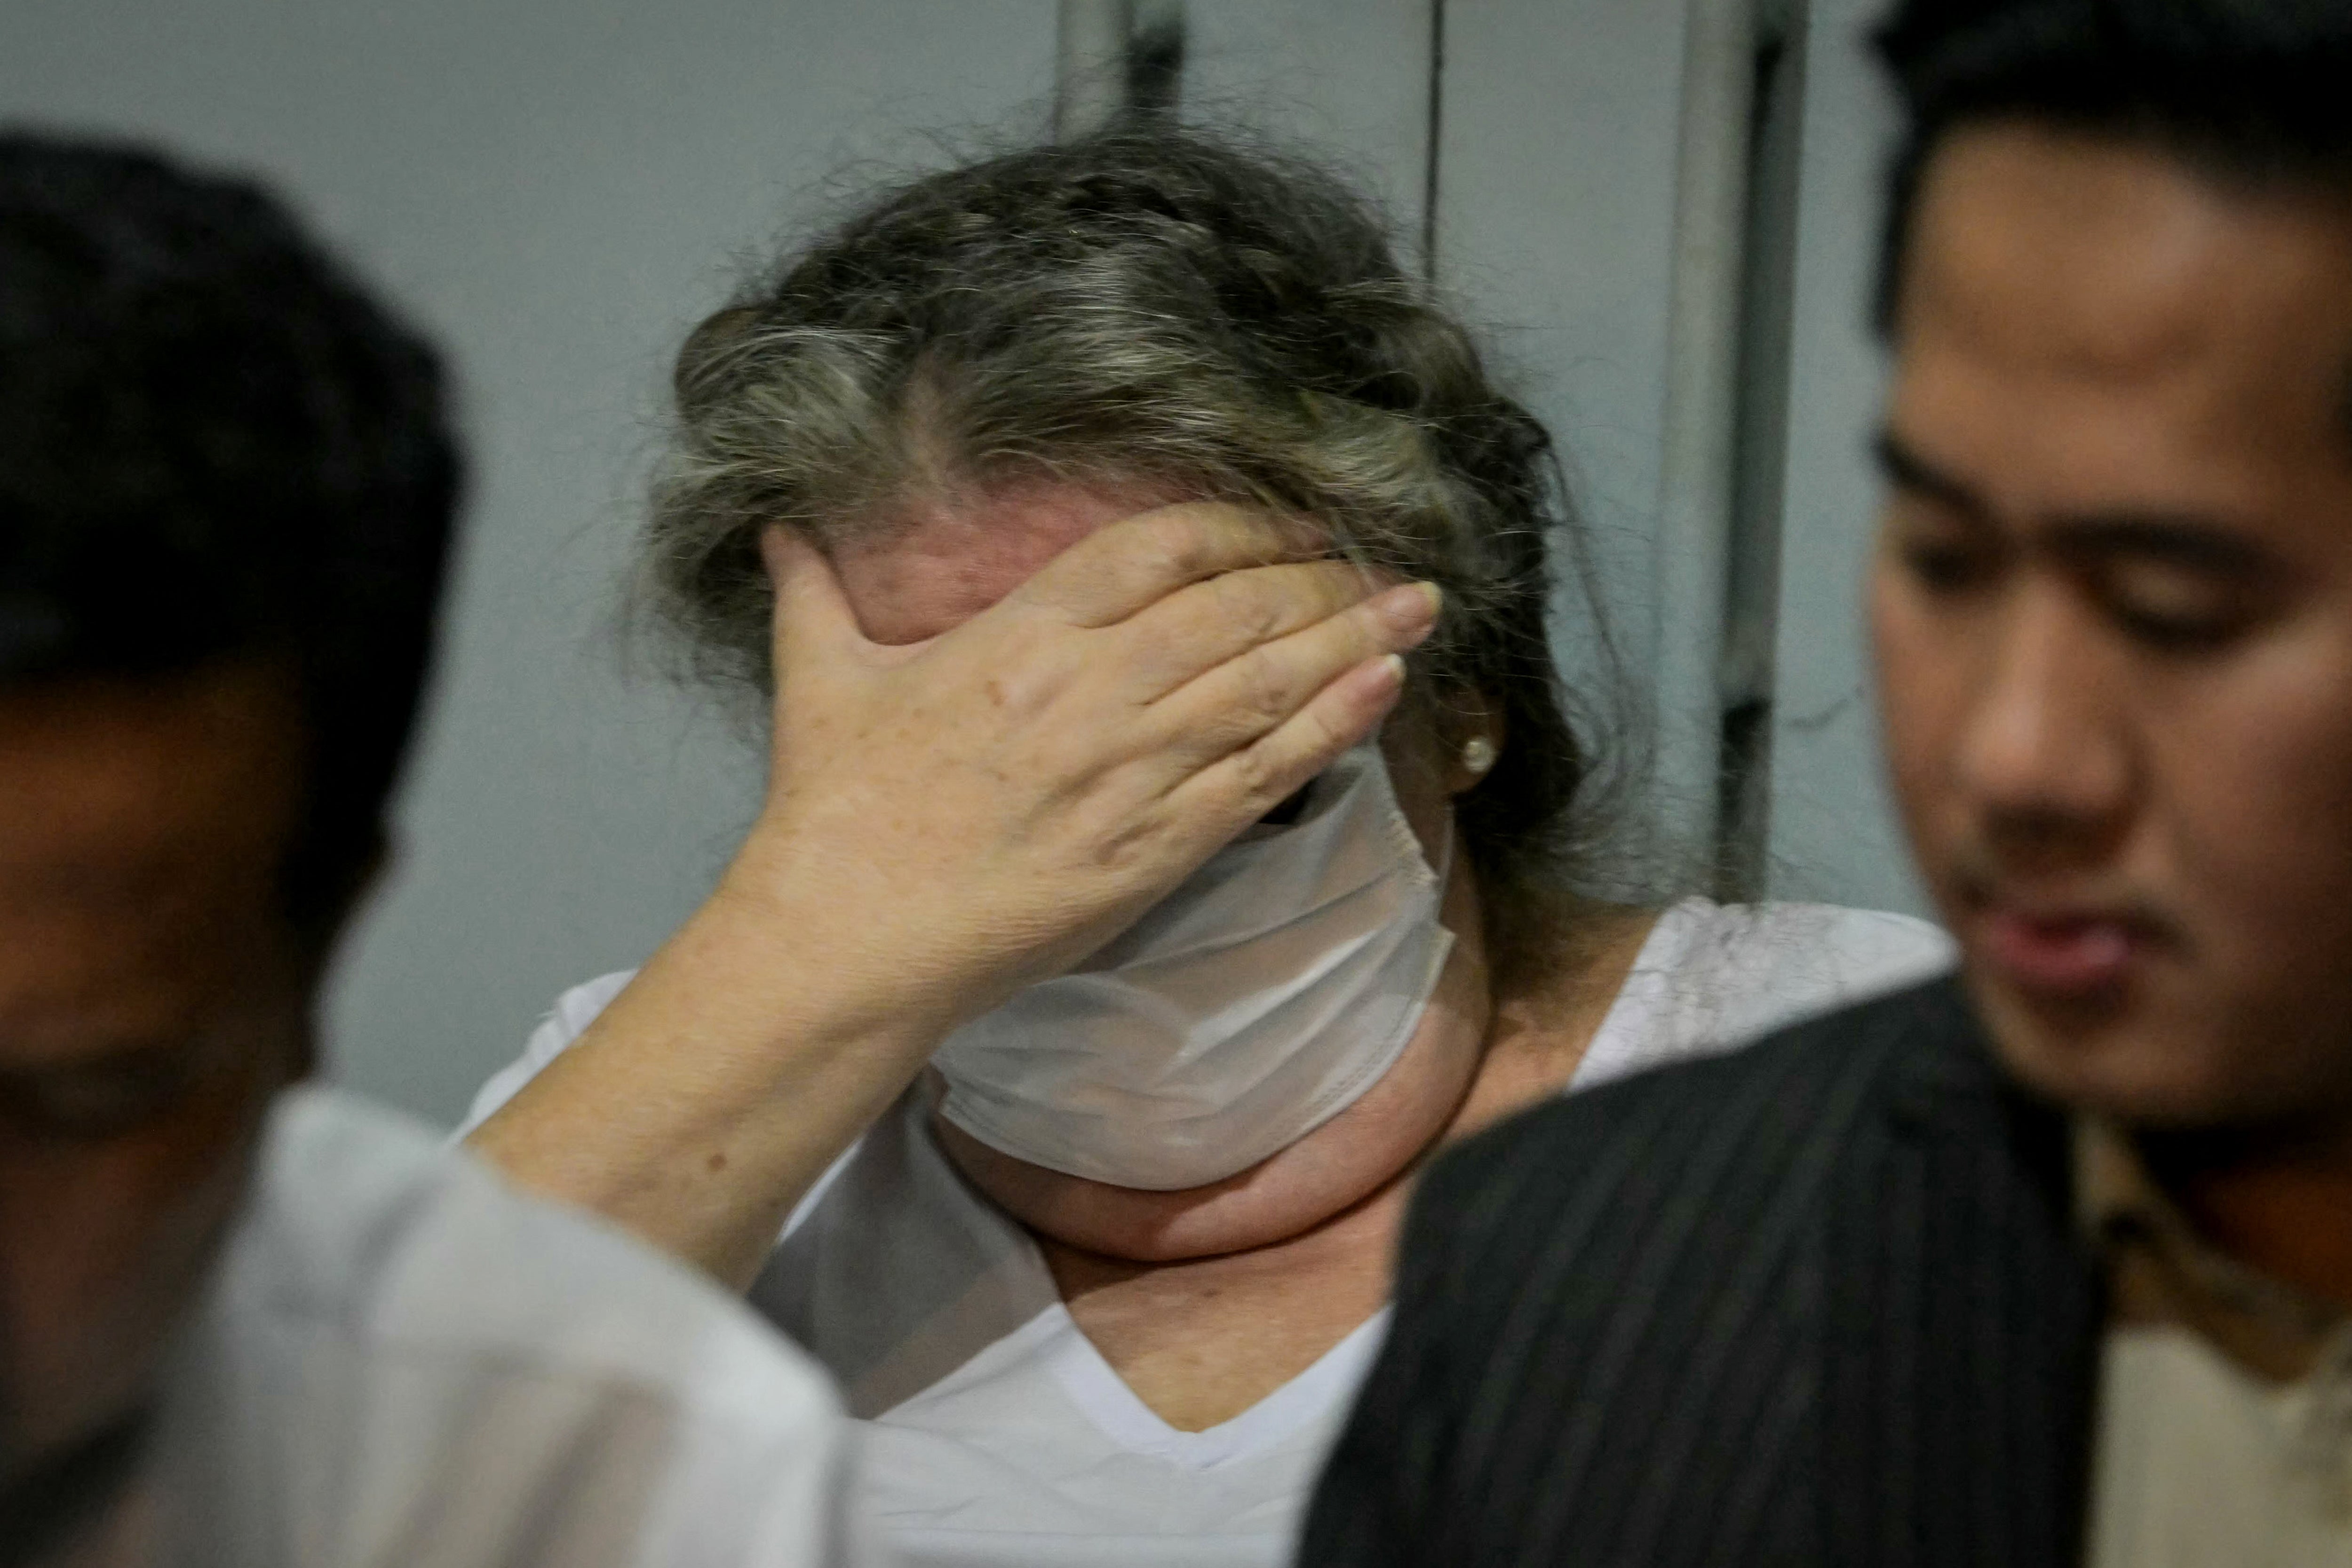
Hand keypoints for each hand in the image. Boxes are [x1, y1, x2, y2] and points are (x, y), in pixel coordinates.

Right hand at [467, 501, 1436, 1286]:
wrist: (850, 936)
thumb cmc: (833, 810)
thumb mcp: (819, 680)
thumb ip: (813, 593)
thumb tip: (782, 527)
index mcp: (1022, 635)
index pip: (1160, 550)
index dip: (1242, 526)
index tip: (1291, 522)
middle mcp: (1093, 690)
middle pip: (1237, 608)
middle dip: (1322, 578)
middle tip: (1388, 561)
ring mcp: (1132, 769)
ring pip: (1267, 684)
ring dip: (1353, 640)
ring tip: (1419, 608)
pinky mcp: (1157, 847)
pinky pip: (1265, 773)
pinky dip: (1332, 727)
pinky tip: (1385, 691)